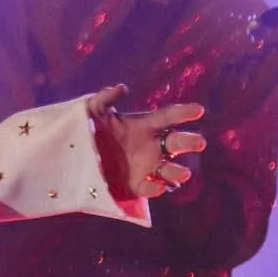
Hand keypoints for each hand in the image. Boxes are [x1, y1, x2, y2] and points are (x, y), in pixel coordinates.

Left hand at [86, 84, 205, 200]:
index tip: (199, 110)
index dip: (183, 113)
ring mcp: (147, 166)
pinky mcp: (137, 184)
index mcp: (145, 126)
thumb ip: (105, 98)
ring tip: (183, 173)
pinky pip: (151, 187)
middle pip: (177, 143)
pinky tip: (159, 186)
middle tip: (199, 143)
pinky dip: (157, 188)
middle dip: (190, 142)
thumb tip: (122, 88)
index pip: (169, 117)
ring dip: (178, 171)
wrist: (78, 157)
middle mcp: (152, 146)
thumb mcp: (93, 111)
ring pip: (171, 170)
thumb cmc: (90, 130)